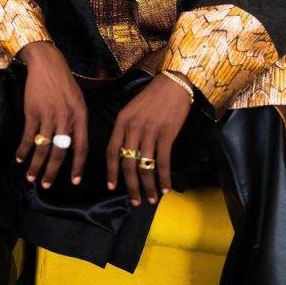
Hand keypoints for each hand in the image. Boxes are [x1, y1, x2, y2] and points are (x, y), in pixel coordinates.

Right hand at [16, 41, 87, 187]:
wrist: (48, 64)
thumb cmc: (65, 83)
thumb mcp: (79, 101)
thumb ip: (77, 123)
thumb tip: (74, 145)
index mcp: (80, 116)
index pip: (81, 147)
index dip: (78, 166)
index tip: (75, 181)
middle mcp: (66, 118)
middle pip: (60, 152)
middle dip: (53, 172)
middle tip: (46, 185)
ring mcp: (48, 115)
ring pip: (43, 147)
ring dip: (35, 165)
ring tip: (31, 177)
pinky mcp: (33, 112)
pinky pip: (28, 136)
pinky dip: (23, 150)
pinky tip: (20, 159)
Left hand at [106, 72, 192, 205]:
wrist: (174, 84)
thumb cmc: (153, 97)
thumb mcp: (132, 109)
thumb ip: (127, 129)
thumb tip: (126, 154)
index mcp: (121, 121)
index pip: (111, 151)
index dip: (111, 172)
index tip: (112, 187)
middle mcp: (133, 128)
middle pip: (127, 163)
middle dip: (131, 186)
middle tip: (135, 201)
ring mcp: (150, 131)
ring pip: (145, 166)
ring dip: (148, 186)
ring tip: (151, 199)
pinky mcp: (166, 134)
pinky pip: (162, 162)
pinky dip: (163, 178)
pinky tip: (165, 188)